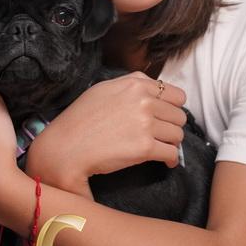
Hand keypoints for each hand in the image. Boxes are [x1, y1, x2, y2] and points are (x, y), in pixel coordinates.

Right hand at [26, 72, 186, 191]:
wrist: (66, 147)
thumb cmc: (80, 119)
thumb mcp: (104, 88)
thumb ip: (131, 83)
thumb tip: (152, 86)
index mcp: (135, 84)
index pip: (176, 94)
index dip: (173, 107)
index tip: (166, 116)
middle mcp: (143, 100)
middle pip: (179, 115)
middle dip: (172, 126)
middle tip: (161, 135)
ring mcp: (145, 123)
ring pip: (177, 134)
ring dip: (171, 143)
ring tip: (159, 147)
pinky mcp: (145, 147)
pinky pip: (172, 153)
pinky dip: (170, 159)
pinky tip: (163, 161)